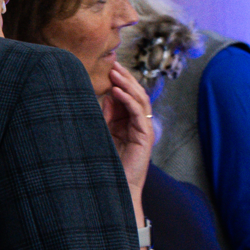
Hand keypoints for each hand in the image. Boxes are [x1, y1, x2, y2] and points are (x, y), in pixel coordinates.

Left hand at [102, 63, 154, 195]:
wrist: (117, 185)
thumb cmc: (108, 161)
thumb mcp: (104, 132)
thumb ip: (106, 115)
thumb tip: (107, 95)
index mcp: (129, 121)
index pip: (127, 95)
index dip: (120, 81)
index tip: (109, 67)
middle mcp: (138, 122)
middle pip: (136, 94)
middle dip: (125, 78)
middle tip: (113, 63)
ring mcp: (144, 128)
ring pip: (140, 99)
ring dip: (127, 85)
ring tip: (115, 73)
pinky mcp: (145, 135)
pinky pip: (138, 113)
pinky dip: (128, 100)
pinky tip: (118, 91)